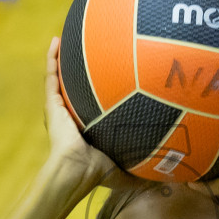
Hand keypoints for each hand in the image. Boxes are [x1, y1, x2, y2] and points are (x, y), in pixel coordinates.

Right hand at [40, 37, 142, 193]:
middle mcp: (71, 115)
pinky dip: (51, 58)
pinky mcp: (52, 104)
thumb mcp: (124, 171)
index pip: (90, 106)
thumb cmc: (97, 172)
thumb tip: (168, 178)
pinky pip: (51, 76)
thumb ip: (143, 173)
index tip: (106, 79)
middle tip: (87, 52)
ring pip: (59, 78)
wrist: (76, 170)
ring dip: (61, 59)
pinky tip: (56, 41)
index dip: (96, 92)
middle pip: (74, 88)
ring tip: (65, 39)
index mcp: (85, 127)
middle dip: (77, 72)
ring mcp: (59, 108)